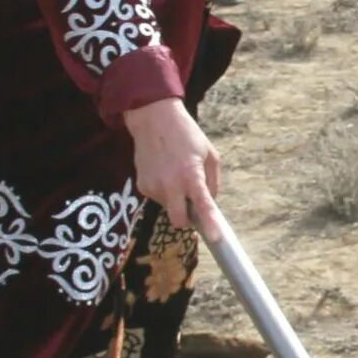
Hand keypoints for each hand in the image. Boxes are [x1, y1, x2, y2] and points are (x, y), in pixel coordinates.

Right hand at [127, 98, 221, 238]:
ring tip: (175, 174)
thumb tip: (210, 202)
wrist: (153, 119)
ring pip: (168, 208)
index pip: (202, 205)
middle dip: (186, 220)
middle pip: (178, 220)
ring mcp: (153, 186)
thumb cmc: (186, 135)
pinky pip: (157, 198)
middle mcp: (170, 184)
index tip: (215, 238)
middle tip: (191, 205)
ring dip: (175, 199)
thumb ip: (212, 181)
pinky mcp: (142, 186)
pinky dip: (164, 191)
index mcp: (191, 174)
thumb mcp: (210, 153)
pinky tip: (163, 172)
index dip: (210, 224)